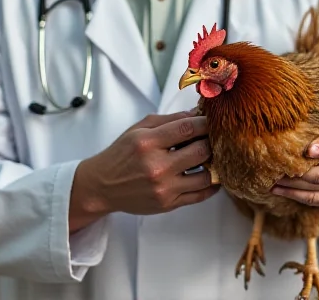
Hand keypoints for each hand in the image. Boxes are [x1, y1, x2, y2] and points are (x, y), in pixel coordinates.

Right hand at [70, 110, 217, 231]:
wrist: (102, 185)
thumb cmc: (122, 154)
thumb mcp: (139, 129)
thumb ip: (169, 120)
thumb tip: (198, 114)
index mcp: (148, 142)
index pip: (188, 128)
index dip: (206, 122)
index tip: (213, 121)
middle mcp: (156, 166)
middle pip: (201, 151)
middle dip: (212, 142)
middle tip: (215, 139)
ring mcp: (163, 188)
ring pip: (205, 175)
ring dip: (214, 164)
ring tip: (213, 157)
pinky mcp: (168, 204)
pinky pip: (200, 195)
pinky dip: (212, 185)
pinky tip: (213, 175)